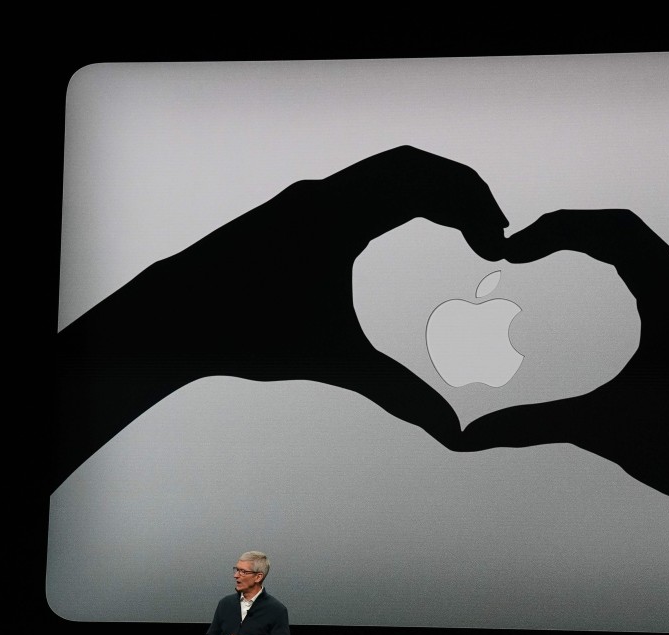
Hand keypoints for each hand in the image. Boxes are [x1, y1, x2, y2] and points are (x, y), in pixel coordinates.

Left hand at [55, 146, 507, 489]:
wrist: (171, 318)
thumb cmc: (247, 334)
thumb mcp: (334, 361)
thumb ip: (399, 394)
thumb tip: (452, 435)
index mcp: (339, 214)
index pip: (425, 182)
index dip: (472, 205)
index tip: (497, 244)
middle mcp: (325, 194)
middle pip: (414, 166)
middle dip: (462, 193)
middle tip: (494, 235)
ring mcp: (309, 198)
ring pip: (389, 174)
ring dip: (433, 195)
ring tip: (468, 233)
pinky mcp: (298, 212)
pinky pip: (366, 187)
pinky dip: (404, 201)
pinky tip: (416, 231)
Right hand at [459, 209, 668, 515]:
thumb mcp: (607, 429)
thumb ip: (534, 426)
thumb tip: (467, 439)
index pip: (609, 230)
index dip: (552, 230)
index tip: (508, 251)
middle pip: (624, 234)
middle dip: (566, 233)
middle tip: (518, 250)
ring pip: (646, 257)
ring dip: (597, 250)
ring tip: (550, 256)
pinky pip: (660, 283)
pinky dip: (622, 276)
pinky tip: (608, 302)